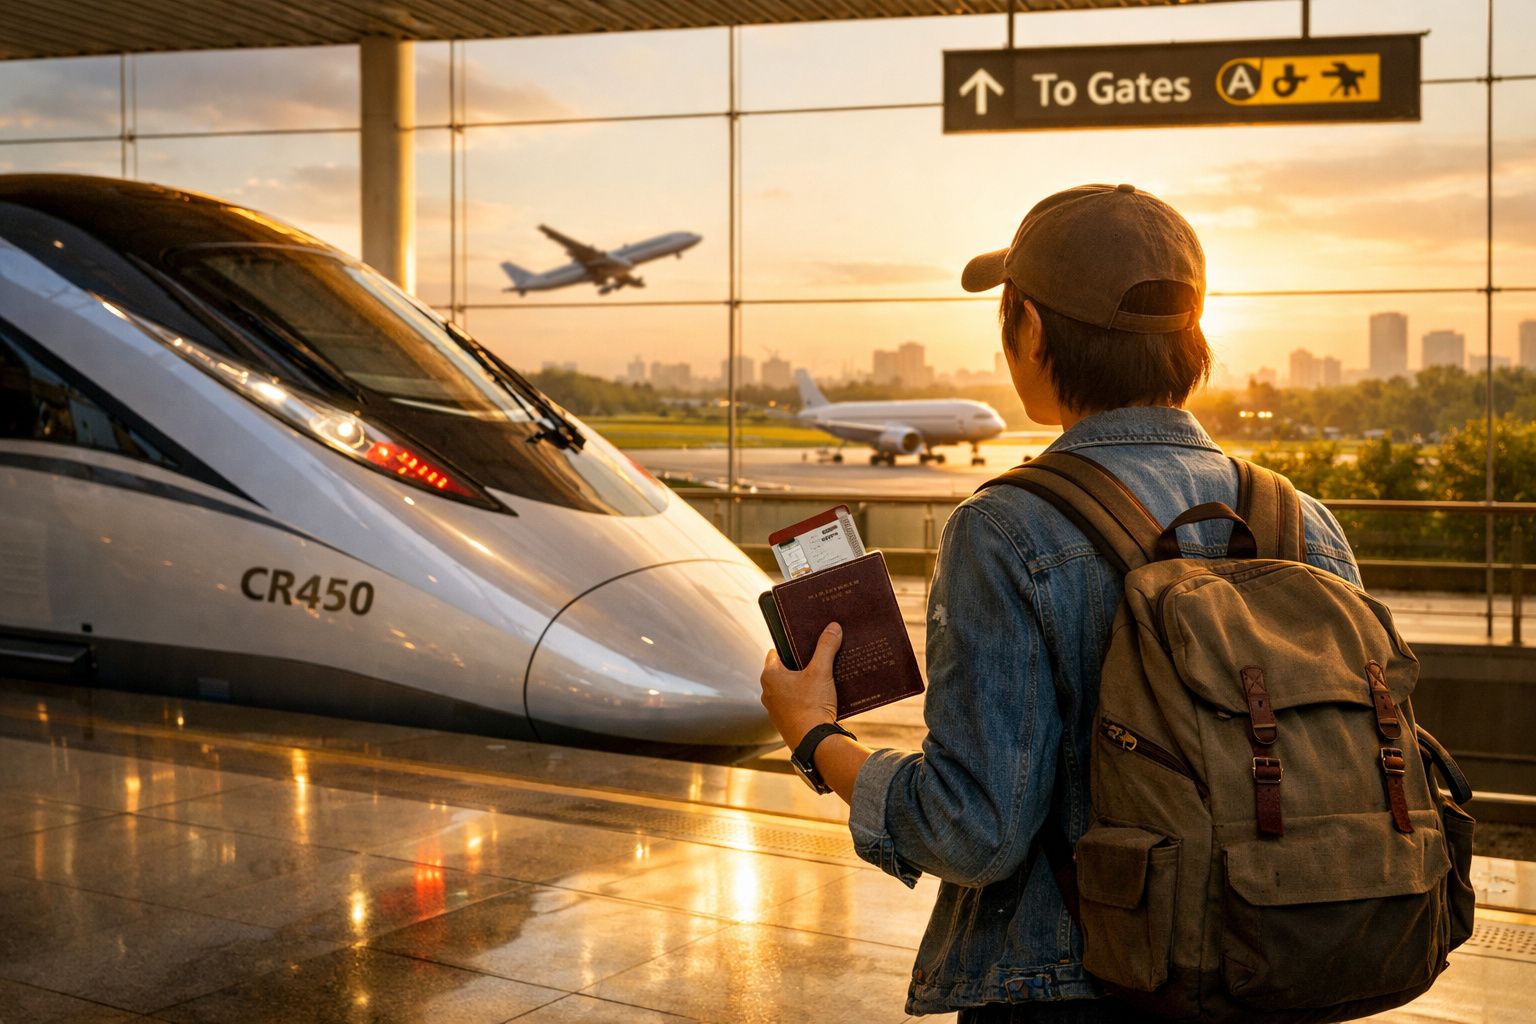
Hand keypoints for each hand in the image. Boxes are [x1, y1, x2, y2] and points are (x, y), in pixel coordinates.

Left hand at [759, 622, 841, 747]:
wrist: (813, 743)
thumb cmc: (812, 705)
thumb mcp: (821, 672)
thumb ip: (826, 647)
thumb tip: (833, 627)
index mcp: (769, 676)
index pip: (776, 652)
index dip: (790, 646)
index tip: (805, 642)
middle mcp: (767, 692)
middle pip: (783, 670)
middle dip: (799, 664)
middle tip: (816, 657)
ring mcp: (774, 709)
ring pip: (788, 688)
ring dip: (802, 683)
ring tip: (821, 677)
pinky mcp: (785, 722)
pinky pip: (793, 703)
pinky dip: (804, 699)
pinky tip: (820, 697)